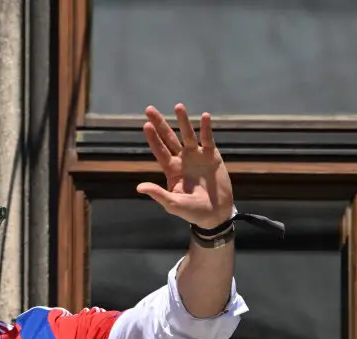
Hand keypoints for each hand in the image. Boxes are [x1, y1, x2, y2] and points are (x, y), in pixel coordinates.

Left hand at [137, 104, 233, 229]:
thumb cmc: (193, 211)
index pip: (159, 151)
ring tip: (178, 106)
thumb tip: (140, 187)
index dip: (153, 139)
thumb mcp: (174, 204)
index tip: (146, 125)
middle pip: (169, 138)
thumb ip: (159, 194)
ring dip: (183, 121)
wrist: (216, 213)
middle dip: (160, 124)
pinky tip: (204, 116)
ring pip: (188, 134)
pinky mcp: (212, 155)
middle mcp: (182, 159)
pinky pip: (208, 139)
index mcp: (171, 169)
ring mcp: (197, 155)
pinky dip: (206, 128)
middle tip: (149, 109)